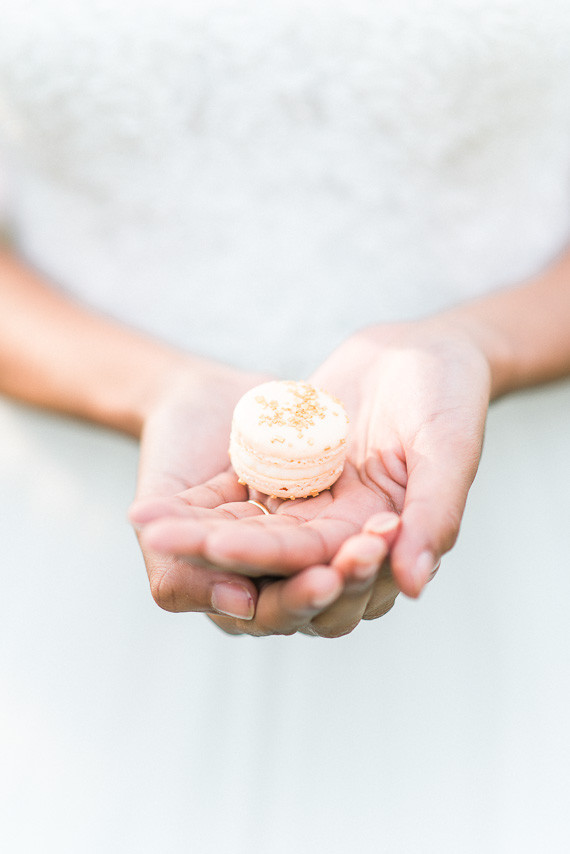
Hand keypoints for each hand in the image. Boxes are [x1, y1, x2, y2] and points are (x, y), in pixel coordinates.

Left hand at [137, 316, 492, 634]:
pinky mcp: (282, 482)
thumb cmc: (448, 394)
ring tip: (145, 524)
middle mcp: (339, 535)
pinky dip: (198, 505)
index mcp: (382, 539)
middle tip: (162, 541)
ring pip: (246, 535)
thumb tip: (413, 585)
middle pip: (275, 560)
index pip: (326, 565)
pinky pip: (236, 500)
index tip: (224, 546)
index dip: (278, 561)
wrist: (420, 352)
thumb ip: (436, 514)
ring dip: (195, 536)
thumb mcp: (449, 447)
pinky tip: (155, 502)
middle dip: (219, 554)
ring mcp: (308, 510)